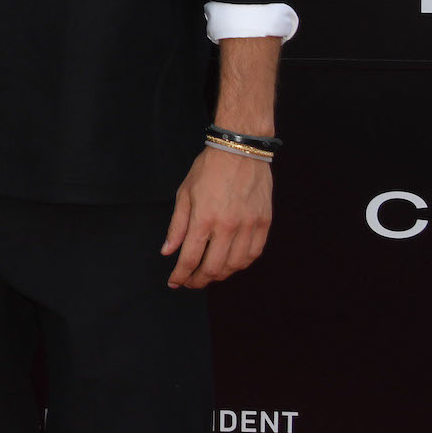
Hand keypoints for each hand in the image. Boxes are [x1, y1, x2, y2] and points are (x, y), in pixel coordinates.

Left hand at [160, 147, 270, 288]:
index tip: (174, 282)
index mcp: (204, 218)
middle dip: (198, 280)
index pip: (190, 258)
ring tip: (209, 273)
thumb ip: (177, 226)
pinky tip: (231, 263)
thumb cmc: (208, 169)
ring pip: (235, 265)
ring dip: (220, 275)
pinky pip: (253, 254)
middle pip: (213, 267)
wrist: (240, 150)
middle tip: (190, 282)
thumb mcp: (184, 193)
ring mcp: (248, 225)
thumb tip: (168, 252)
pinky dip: (241, 264)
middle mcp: (227, 226)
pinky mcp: (263, 223)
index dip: (181, 275)